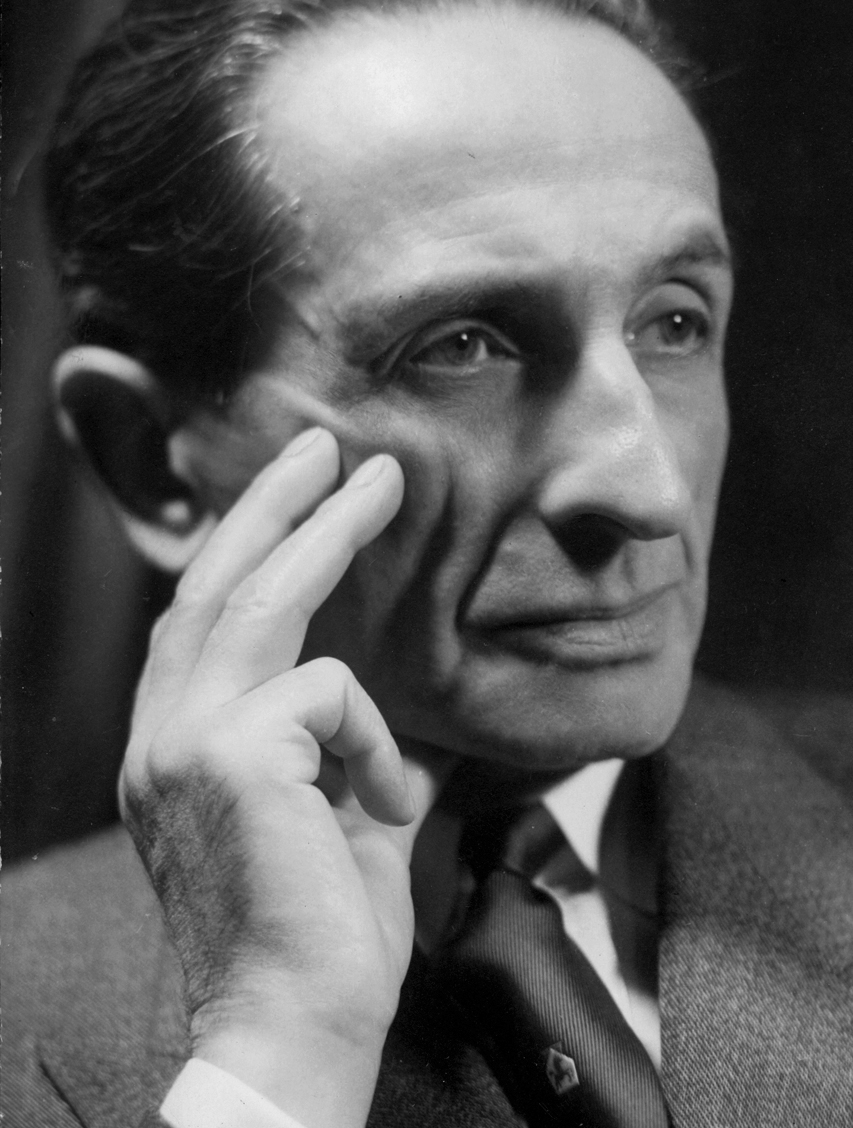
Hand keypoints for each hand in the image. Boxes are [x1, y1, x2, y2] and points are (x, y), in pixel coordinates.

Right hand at [119, 428, 451, 1127]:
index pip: (199, 626)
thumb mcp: (330, 818)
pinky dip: (376, 738)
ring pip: (259, 600)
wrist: (299, 1032)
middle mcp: (162, 738)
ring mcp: (185, 742)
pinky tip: (389, 802)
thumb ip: (338, 751)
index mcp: (178, 752)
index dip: (244, 553)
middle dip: (272, 503)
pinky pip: (330, 692)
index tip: (290, 501)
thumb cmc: (321, 934)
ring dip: (326, 531)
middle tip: (322, 443)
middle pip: (213, 585)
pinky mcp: (232, 755)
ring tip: (382, 479)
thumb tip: (388, 709)